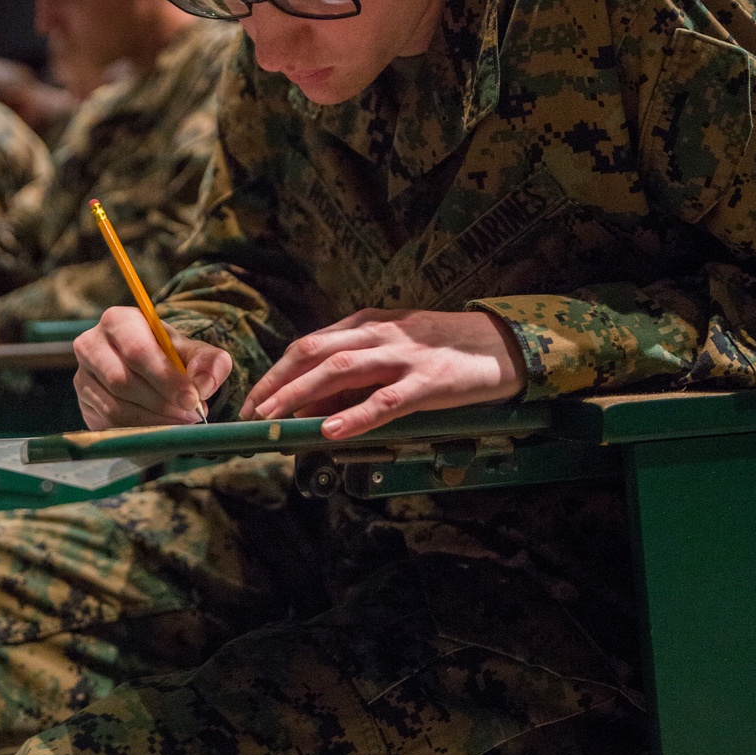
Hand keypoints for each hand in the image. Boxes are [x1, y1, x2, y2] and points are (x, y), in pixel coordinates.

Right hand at [74, 306, 231, 429]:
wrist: (150, 370)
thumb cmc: (172, 357)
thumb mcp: (195, 353)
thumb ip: (209, 363)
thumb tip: (203, 386)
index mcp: (118, 321)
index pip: (137, 351)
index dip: (165, 378)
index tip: (192, 400)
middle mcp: (91, 345)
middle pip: (122, 381)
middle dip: (161, 403)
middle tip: (191, 415)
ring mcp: (82, 377)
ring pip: (115, 407)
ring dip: (153, 420)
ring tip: (181, 421)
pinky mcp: (84, 404)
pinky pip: (108, 424)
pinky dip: (139, 430)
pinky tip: (161, 428)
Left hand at [239, 308, 526, 439]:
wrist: (503, 344)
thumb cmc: (444, 350)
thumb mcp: (396, 349)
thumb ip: (359, 370)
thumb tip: (314, 405)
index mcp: (368, 324)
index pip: (309, 344)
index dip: (277, 372)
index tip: (253, 399)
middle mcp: (380, 334)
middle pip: (314, 353)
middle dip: (277, 383)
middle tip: (252, 413)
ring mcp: (404, 356)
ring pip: (340, 371)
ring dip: (301, 396)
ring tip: (275, 420)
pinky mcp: (428, 382)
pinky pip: (385, 401)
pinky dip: (354, 416)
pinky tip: (331, 431)